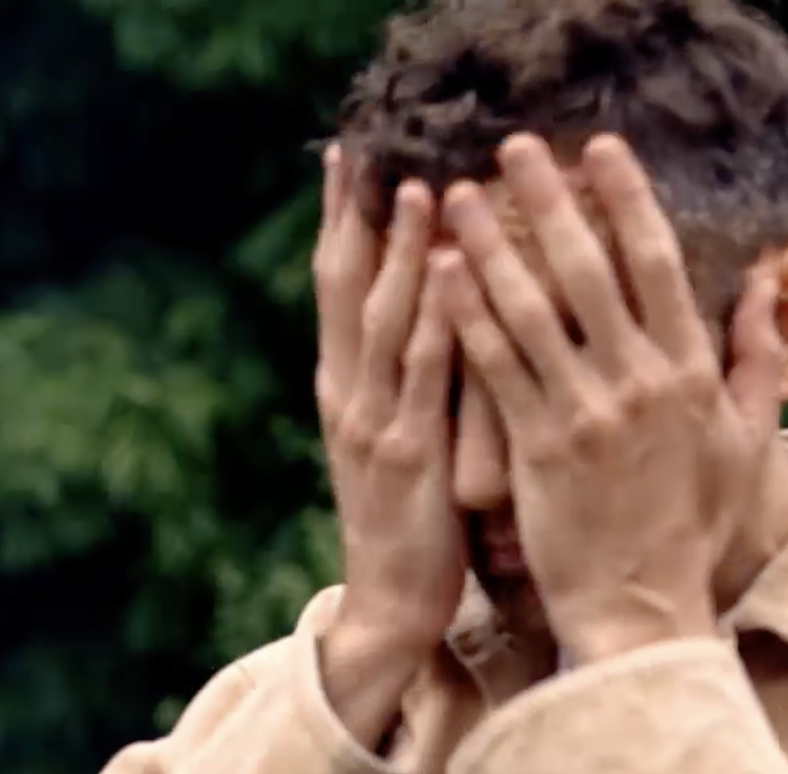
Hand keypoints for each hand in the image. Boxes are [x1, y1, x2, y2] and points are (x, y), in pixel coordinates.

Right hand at [312, 146, 465, 667]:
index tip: (347, 161)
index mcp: (344, 392)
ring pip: (382, 319)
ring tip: (416, 186)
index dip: (340, 223)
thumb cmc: (410, 529)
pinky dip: (435, 315)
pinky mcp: (410, 453)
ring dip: (400, 250)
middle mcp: (348, 397)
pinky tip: (451, 270)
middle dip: (354, 217)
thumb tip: (434, 316)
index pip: (336, 290)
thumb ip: (407, 383)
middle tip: (363, 150)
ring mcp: (374, 424)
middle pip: (343, 289)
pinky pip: (424, 372)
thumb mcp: (399, 444)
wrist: (391, 610)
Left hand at [438, 133, 785, 662]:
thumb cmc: (690, 527)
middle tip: (513, 148)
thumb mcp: (744, 440)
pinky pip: (495, 369)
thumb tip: (765, 281)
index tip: (600, 148)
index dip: (627, 200)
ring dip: (492, 246)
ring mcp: (586, 414)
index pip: (658, 263)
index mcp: (690, 372)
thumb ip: (756, 358)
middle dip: (551, 200)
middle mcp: (640, 382)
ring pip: (532, 311)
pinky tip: (440, 274)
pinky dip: (467, 316)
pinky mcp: (536, 450)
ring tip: (457, 197)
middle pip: (590, 270)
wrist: (641, 608)